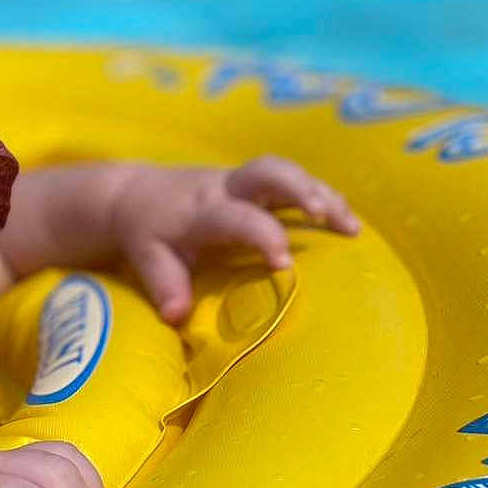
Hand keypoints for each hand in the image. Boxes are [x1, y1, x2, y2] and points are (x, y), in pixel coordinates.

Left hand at [108, 156, 358, 323]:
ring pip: (288, 172)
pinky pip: (294, 181)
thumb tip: (176, 316)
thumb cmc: (147, 232)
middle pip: (269, 171)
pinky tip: (345, 222)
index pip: (237, 216)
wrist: (135, 194)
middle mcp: (226, 187)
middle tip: (330, 219)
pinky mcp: (256, 182)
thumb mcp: (148, 258)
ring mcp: (244, 180)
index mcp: (201, 209)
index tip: (283, 263)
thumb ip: (164, 285)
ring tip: (352, 228)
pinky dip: (322, 196)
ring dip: (324, 194)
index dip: (263, 235)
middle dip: (302, 190)